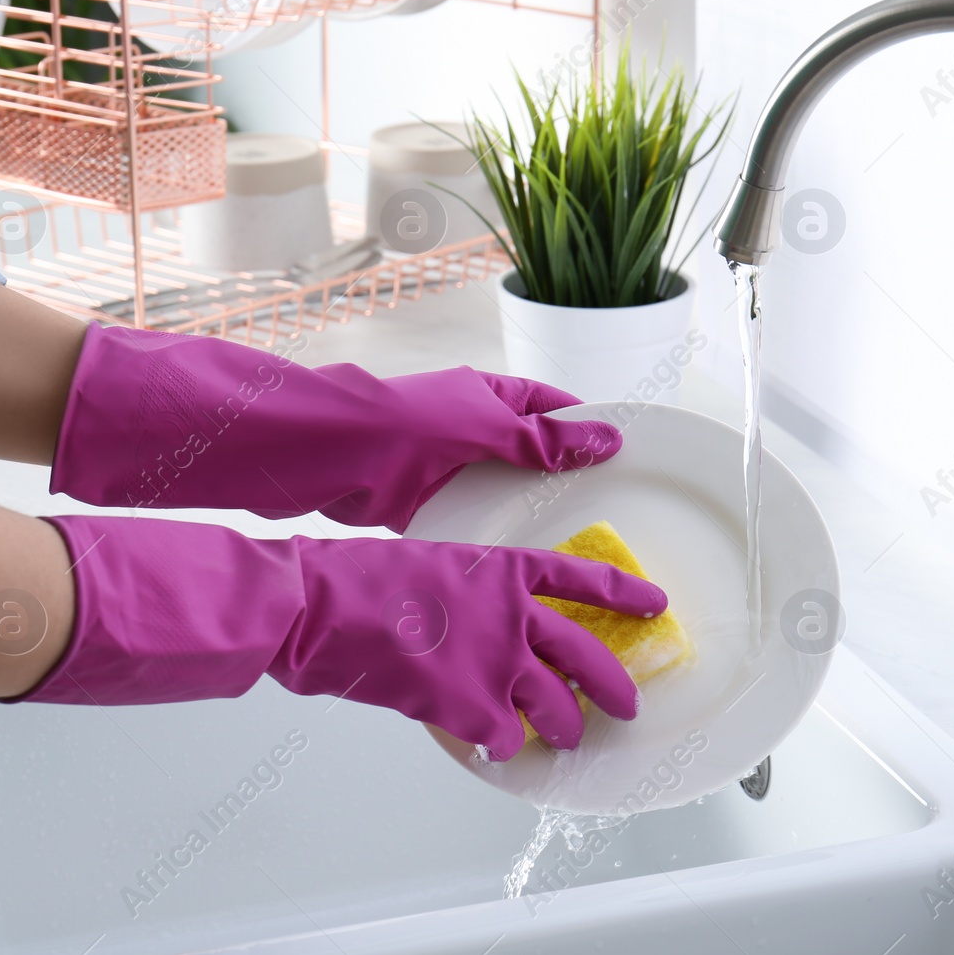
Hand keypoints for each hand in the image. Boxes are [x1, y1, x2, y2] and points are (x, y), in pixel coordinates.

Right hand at [8, 517, 667, 759]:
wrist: (323, 605)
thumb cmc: (363, 580)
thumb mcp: (433, 566)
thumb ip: (474, 596)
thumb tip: (485, 625)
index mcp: (507, 570)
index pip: (585, 578)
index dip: (626, 593)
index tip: (656, 602)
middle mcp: (514, 615)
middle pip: (589, 656)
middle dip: (615, 685)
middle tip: (628, 703)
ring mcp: (495, 661)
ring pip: (557, 706)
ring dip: (564, 726)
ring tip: (565, 736)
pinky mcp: (469, 704)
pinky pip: (505, 735)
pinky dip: (503, 744)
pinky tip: (497, 747)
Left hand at [49, 324, 619, 530]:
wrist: (332, 454)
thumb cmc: (407, 425)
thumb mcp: (486, 428)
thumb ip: (544, 439)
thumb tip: (608, 439)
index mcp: (490, 396)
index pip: (551, 406)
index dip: (584, 425)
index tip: (621, 452)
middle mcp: (471, 427)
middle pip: (529, 452)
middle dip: (559, 477)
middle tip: (604, 509)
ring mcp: (448, 465)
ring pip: (500, 488)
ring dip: (523, 510)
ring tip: (568, 542)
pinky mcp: (426, 502)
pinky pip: (470, 517)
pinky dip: (489, 534)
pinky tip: (516, 558)